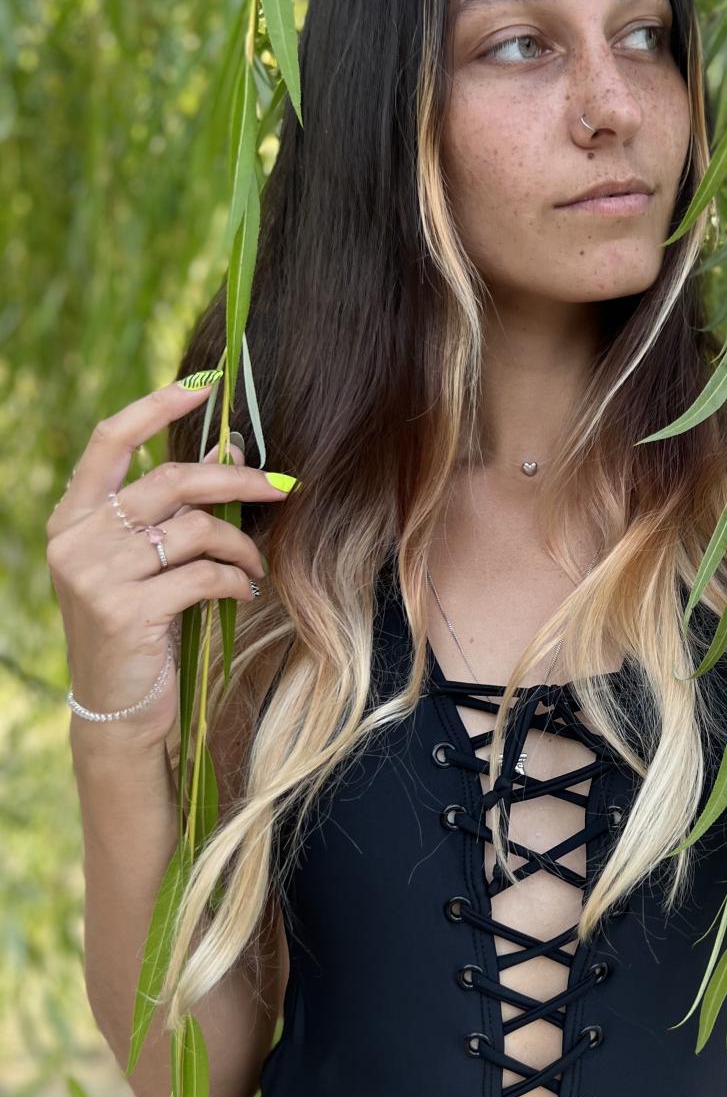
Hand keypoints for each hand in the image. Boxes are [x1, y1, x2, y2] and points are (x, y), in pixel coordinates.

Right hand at [47, 378, 293, 748]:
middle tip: (283, 486)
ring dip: (241, 546)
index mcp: (74, 516)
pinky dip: (235, 581)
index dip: (157, 407)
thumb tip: (233, 447)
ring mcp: (96, 575)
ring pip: (196, 530)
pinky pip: (204, 575)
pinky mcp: (126, 612)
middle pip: (171, 481)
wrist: (116, 708)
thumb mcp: (146, 561)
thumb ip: (176, 507)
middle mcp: (76, 539)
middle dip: (237, 480)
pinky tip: (241, 593)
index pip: (110, 440)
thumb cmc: (139, 625)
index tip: (204, 388)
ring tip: (254, 567)